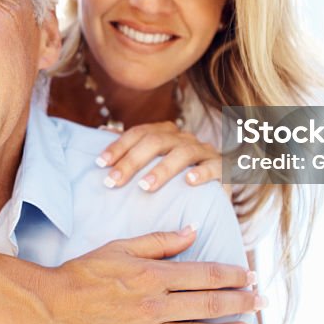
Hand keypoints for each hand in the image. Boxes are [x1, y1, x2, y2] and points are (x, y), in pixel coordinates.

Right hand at [45, 227, 260, 323]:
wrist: (56, 309)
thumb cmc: (86, 273)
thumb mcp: (121, 247)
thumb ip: (159, 241)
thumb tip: (192, 231)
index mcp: (153, 276)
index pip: (204, 275)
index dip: (231, 275)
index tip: (249, 274)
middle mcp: (156, 305)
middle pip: (209, 303)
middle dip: (240, 302)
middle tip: (262, 299)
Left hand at [97, 122, 221, 191]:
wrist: (214, 192)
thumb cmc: (176, 178)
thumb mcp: (154, 162)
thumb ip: (133, 147)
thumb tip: (103, 131)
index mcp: (166, 134)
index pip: (139, 133)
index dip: (119, 146)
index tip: (100, 163)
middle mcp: (184, 138)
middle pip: (156, 142)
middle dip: (132, 161)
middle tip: (112, 182)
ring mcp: (205, 152)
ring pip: (183, 153)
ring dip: (162, 169)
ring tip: (145, 186)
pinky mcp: (223, 169)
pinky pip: (214, 167)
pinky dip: (201, 173)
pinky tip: (189, 181)